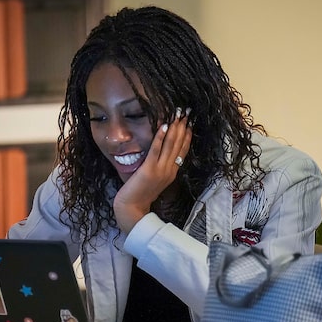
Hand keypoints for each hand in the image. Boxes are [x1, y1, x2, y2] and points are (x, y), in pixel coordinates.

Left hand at [114, 108, 192, 232]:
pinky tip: (164, 126)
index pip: (182, 151)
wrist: (132, 208)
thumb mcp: (155, 179)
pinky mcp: (149, 169)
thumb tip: (161, 152)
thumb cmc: (140, 194)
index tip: (189, 124)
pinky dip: (160, 137)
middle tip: (186, 113)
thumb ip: (160, 167)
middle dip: (183, 128)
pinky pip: (156, 150)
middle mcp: (169, 170)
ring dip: (175, 129)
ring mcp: (160, 170)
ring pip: (170, 146)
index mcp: (172, 173)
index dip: (187, 136)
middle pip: (179, 146)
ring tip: (178, 115)